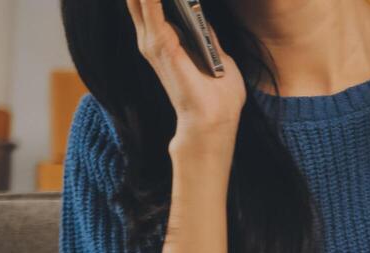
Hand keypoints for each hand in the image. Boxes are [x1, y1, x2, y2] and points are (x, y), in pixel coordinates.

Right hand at [126, 0, 245, 152]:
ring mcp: (152, 40)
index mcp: (165, 39)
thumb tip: (203, 16)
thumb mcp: (217, 56)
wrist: (213, 123)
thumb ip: (206, 35)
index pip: (150, 0)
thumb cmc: (218, 97)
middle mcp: (151, 37)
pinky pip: (150, 5)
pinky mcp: (159, 44)